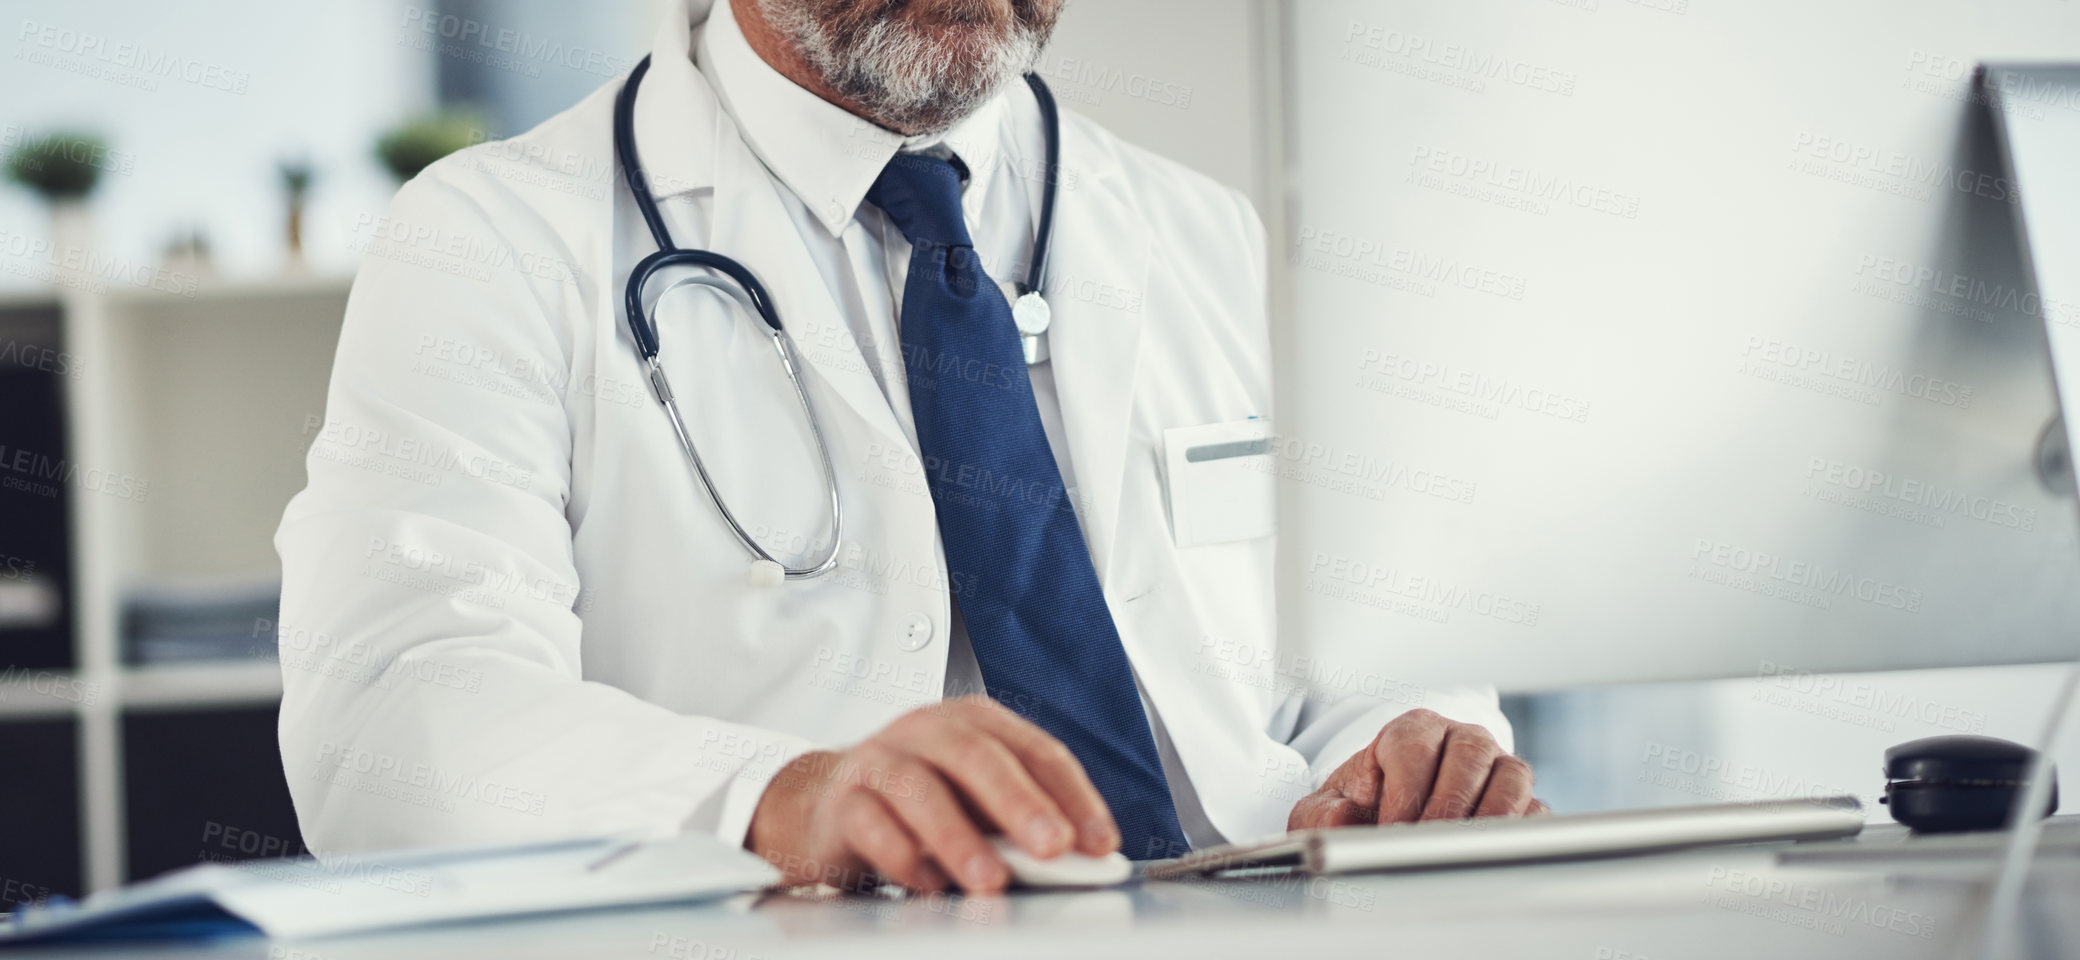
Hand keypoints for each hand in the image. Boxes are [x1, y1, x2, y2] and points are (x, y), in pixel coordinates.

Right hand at [746, 695, 1119, 893]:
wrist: (829, 803)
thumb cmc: (921, 798)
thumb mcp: (979, 800)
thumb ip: (1023, 820)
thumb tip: (1080, 856)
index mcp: (975, 722)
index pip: (1035, 751)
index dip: (1073, 796)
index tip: (1099, 842)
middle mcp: (928, 731)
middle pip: (977, 756)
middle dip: (1020, 804)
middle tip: (1053, 847)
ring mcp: (880, 761)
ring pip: (920, 789)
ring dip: (960, 838)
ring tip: (991, 880)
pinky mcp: (843, 800)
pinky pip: (870, 824)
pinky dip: (903, 857)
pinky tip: (928, 883)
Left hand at [1288, 708, 1547, 828]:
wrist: (1384, 823)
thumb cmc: (1360, 810)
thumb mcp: (1328, 810)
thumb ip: (1324, 813)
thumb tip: (1341, 819)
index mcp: (1413, 730)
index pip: (1414, 744)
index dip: (1404, 790)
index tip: (1391, 828)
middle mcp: (1461, 740)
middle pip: (1469, 754)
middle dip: (1446, 806)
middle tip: (1428, 844)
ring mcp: (1497, 768)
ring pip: (1510, 777)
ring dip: (1488, 818)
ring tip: (1461, 852)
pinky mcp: (1523, 803)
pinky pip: (1535, 810)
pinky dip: (1518, 834)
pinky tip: (1492, 856)